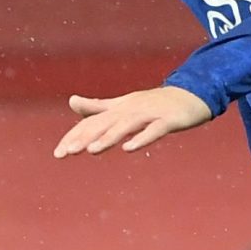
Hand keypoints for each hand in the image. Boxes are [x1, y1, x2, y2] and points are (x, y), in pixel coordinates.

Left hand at [55, 86, 214, 157]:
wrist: (192, 95)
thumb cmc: (154, 103)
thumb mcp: (122, 104)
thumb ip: (97, 106)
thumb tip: (71, 101)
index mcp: (118, 108)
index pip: (91, 122)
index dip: (74, 136)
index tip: (58, 153)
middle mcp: (130, 109)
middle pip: (104, 123)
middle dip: (84, 138)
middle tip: (67, 153)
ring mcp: (149, 114)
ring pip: (125, 126)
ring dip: (108, 137)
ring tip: (91, 150)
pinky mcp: (168, 120)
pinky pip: (153, 130)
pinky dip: (141, 138)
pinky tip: (129, 148)